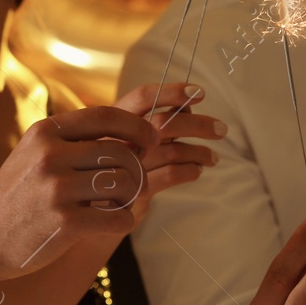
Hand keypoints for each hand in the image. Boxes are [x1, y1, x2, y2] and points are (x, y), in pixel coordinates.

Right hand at [0, 106, 159, 281]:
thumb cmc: (18, 197)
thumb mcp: (36, 154)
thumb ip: (75, 140)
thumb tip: (131, 133)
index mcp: (45, 132)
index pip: (105, 115)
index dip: (136, 125)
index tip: (151, 139)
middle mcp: (50, 156)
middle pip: (121, 152)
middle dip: (136, 169)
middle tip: (133, 185)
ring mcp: (57, 189)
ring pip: (124, 183)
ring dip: (130, 197)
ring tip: (118, 204)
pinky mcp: (65, 223)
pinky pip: (118, 217)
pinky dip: (123, 222)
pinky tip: (112, 223)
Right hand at [113, 82, 224, 225]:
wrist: (83, 212)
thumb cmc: (112, 169)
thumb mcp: (127, 140)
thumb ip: (153, 122)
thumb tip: (188, 106)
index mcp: (112, 120)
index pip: (143, 97)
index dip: (172, 91)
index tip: (199, 92)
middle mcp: (114, 140)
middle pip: (164, 122)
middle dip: (199, 124)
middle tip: (221, 129)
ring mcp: (122, 166)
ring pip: (173, 150)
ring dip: (199, 152)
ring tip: (212, 157)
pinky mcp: (132, 192)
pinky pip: (170, 175)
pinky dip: (189, 171)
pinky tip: (195, 171)